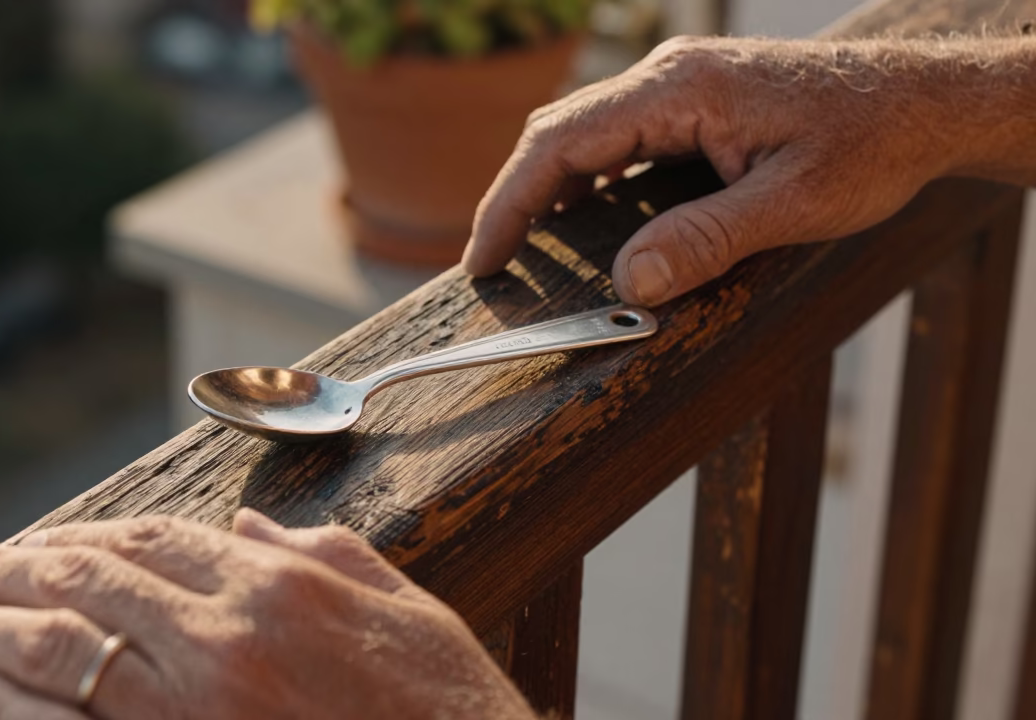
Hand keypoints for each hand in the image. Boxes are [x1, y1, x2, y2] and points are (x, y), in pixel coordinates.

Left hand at [0, 511, 532, 719]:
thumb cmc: (440, 706)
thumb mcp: (403, 606)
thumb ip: (321, 555)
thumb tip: (246, 530)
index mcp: (277, 586)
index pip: (153, 539)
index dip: (82, 535)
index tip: (37, 542)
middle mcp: (221, 637)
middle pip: (85, 584)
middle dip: (5, 571)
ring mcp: (189, 709)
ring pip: (58, 650)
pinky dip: (2, 704)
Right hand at [465, 36, 1021, 304]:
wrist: (926, 102)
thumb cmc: (872, 143)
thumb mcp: (793, 202)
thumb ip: (707, 239)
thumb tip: (631, 282)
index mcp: (680, 89)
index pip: (561, 141)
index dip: (509, 202)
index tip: (485, 258)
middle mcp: (670, 75)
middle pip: (559, 132)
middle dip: (516, 198)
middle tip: (493, 262)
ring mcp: (681, 83)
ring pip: (584, 131)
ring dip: (548, 187)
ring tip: (526, 248)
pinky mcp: (696, 100)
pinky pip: (618, 135)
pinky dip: (587, 178)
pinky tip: (587, 218)